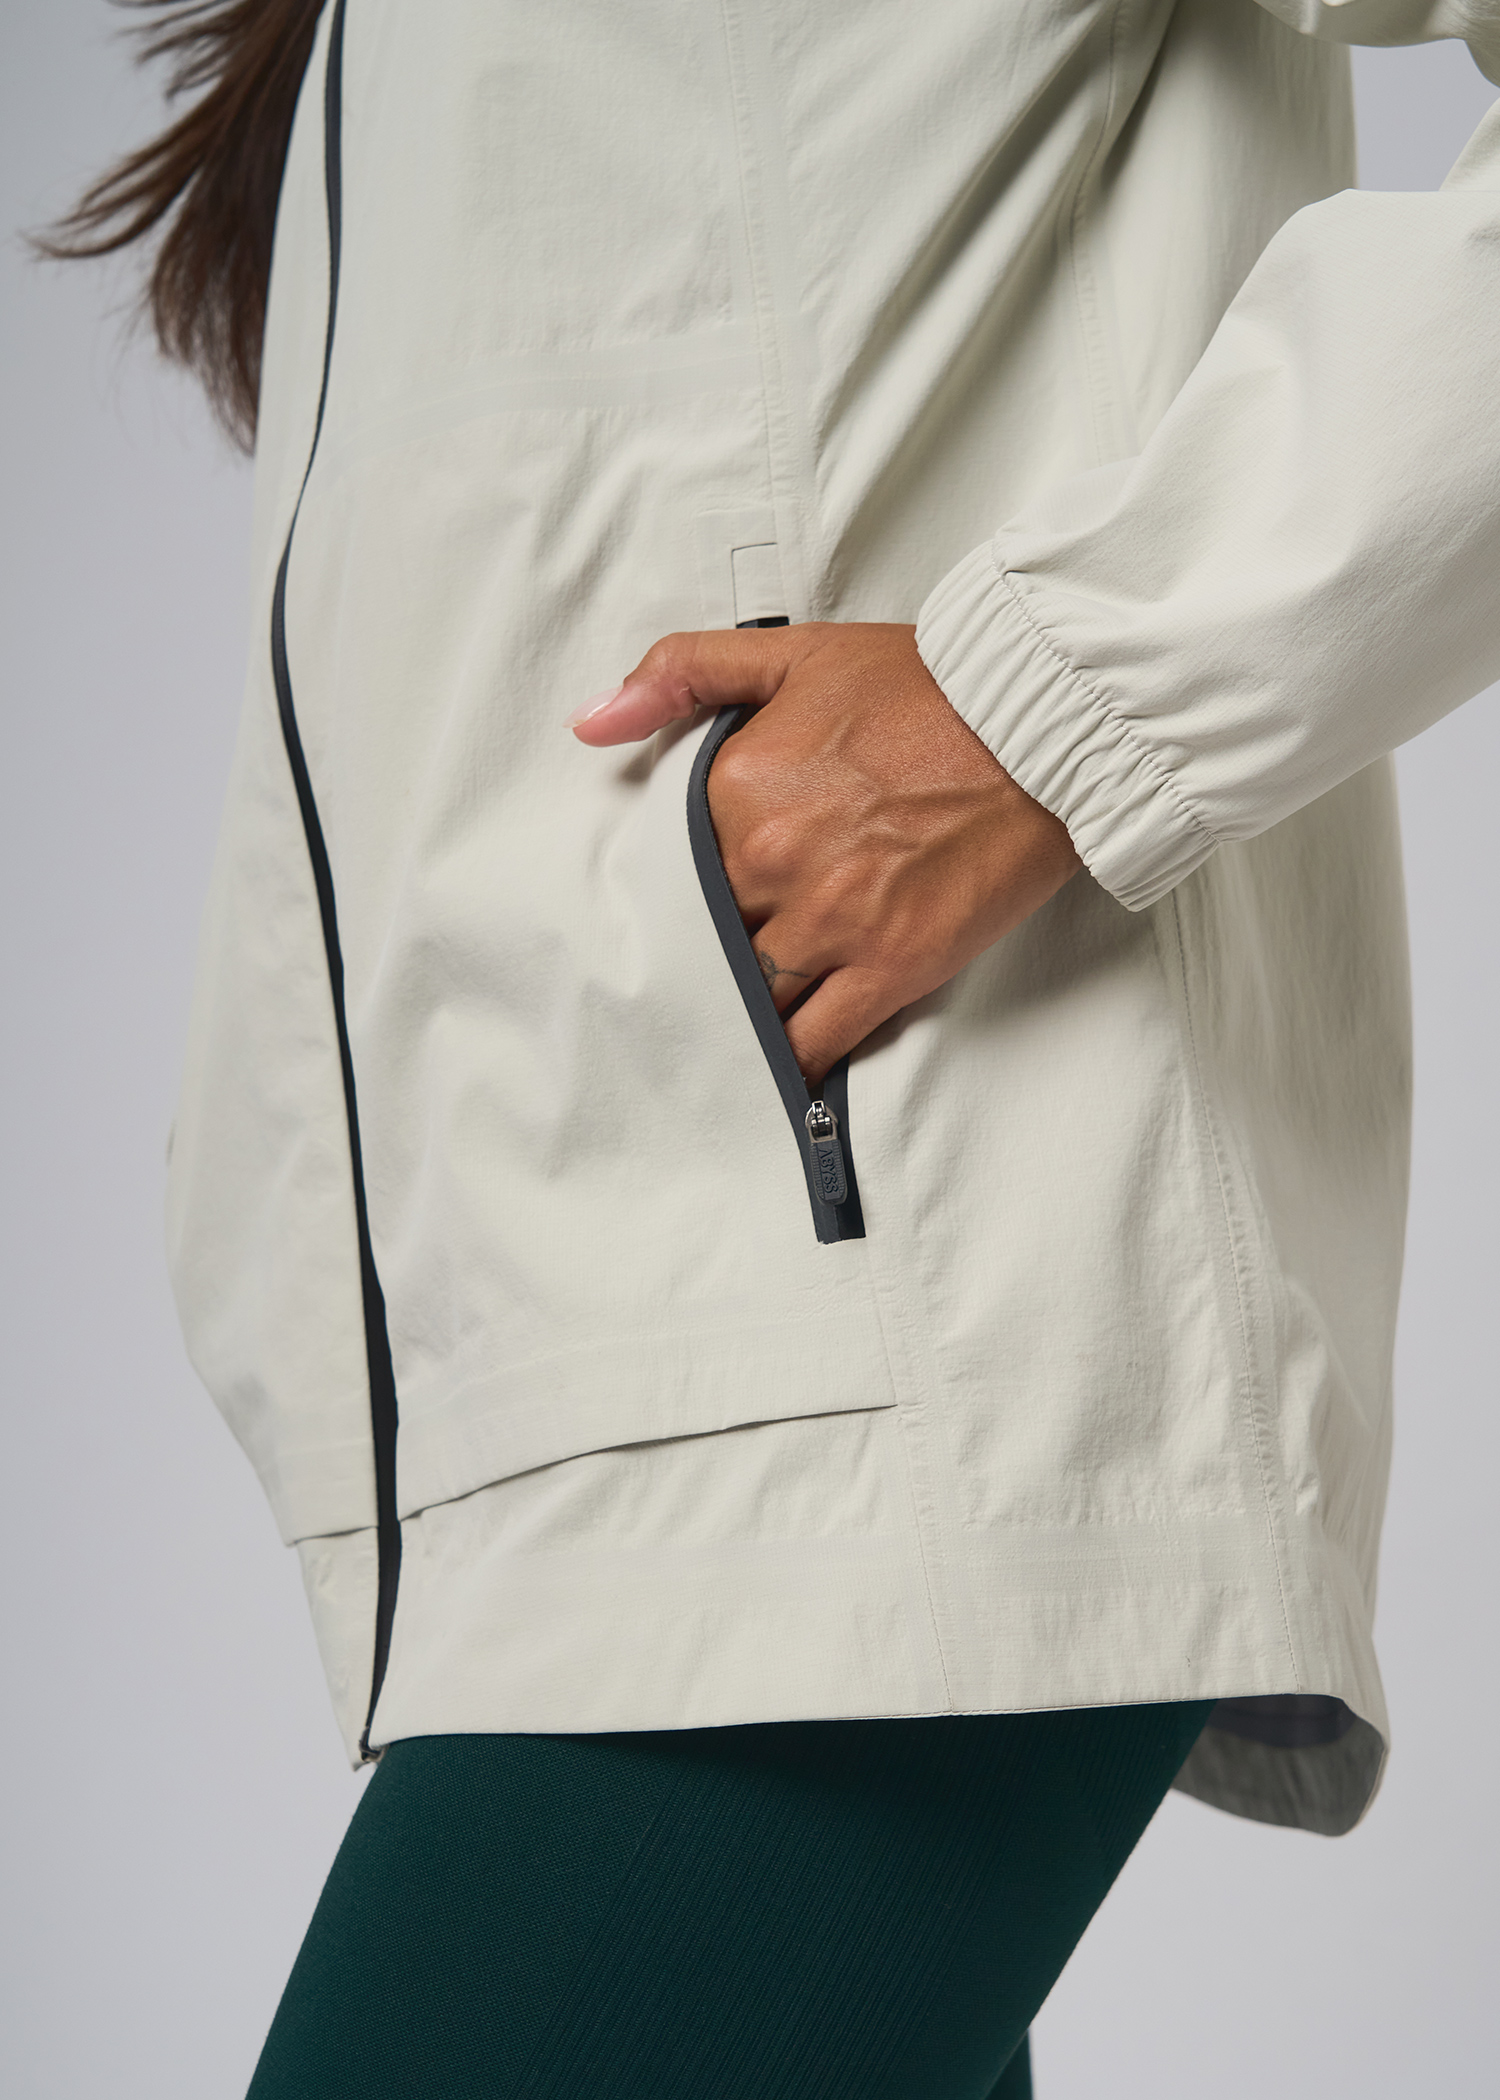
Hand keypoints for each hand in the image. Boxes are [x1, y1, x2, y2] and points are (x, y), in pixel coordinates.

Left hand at [569, 623, 1079, 1083]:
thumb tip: (591, 722)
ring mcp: (832, 923)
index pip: (668, 873)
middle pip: (706, 940)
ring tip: (726, 1035)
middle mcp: (772, 863)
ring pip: (752, 999)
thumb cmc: (922, 690)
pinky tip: (778, 1073)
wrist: (1039, 726)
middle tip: (694, 981)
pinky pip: (818, 1041)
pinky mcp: (892, 967)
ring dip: (738, 1017)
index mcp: (736, 791)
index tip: (676, 913)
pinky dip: (793, 1063)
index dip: (670, 898)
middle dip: (702, 959)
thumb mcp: (789, 656)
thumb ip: (680, 674)